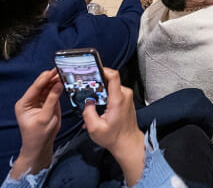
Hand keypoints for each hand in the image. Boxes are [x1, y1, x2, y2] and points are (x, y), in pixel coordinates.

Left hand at [11, 69, 62, 174]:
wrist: (39, 147)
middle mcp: (29, 101)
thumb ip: (52, 99)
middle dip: (51, 78)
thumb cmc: (38, 135)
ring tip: (64, 74)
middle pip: (41, 85)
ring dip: (54, 82)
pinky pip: (50, 93)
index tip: (54, 70)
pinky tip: (62, 82)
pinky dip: (56, 88)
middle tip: (62, 70)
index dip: (45, 78)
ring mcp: (36, 102)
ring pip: (46, 88)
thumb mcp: (45, 117)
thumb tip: (58, 84)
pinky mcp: (44, 104)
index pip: (35, 87)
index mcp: (24, 104)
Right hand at [82, 69, 145, 184]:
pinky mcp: (125, 100)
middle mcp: (124, 95)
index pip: (113, 76)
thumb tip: (86, 102)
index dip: (103, 69)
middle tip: (85, 86)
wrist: (128, 142)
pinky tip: (96, 105)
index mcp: (118, 99)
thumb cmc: (114, 137)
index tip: (92, 70)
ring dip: (99, 91)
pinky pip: (113, 92)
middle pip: (110, 79)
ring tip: (90, 99)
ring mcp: (126, 97)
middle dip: (96, 82)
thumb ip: (88, 113)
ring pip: (110, 86)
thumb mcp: (95, 129)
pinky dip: (104, 96)